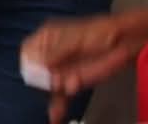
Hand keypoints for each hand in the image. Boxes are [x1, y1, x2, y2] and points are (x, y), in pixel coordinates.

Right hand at [21, 13, 142, 123]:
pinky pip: (61, 95)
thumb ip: (56, 53)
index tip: (39, 71)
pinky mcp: (72, 81)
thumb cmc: (95, 33)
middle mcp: (50, 55)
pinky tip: (55, 115)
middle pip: (37, 71)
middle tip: (58, 80)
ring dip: (53, 93)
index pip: (28, 53)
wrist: (121, 42)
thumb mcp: (74, 39)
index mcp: (45, 39)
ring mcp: (61, 69)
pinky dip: (58, 106)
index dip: (31, 63)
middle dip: (45, 80)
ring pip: (49, 85)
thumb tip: (39, 66)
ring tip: (69, 87)